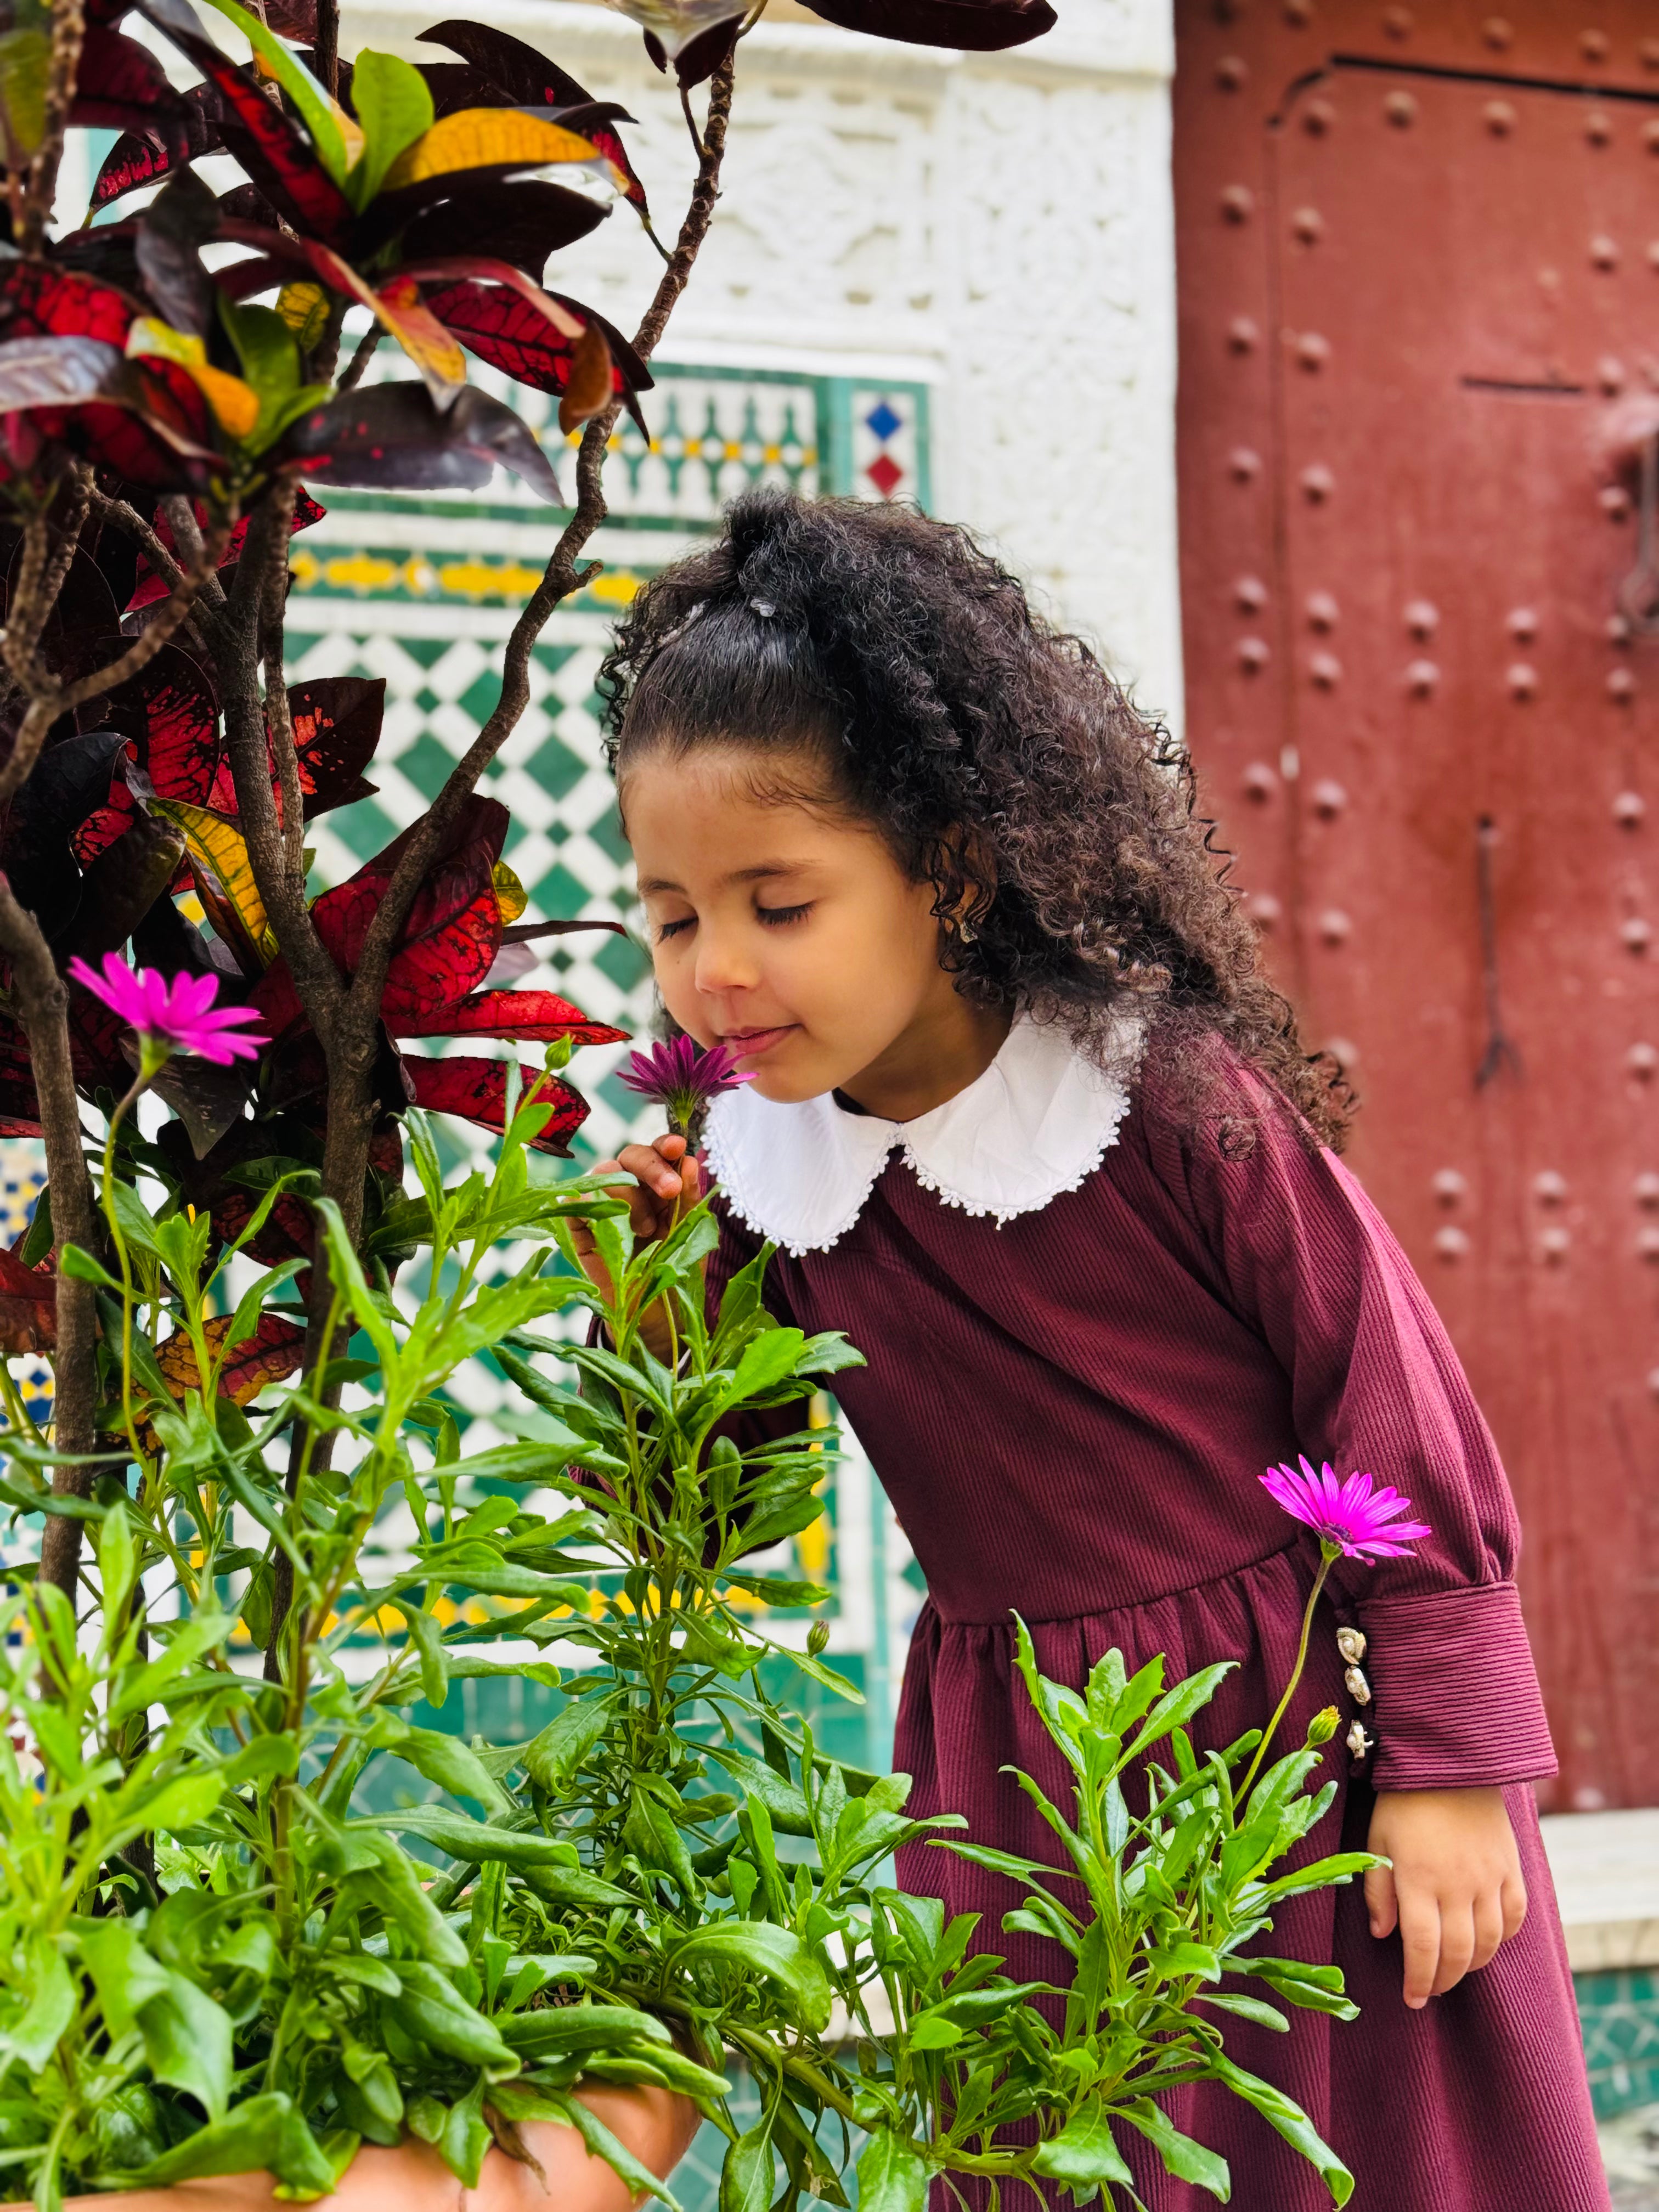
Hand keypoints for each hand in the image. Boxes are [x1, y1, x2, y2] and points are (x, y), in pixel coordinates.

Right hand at [569, 1132, 702, 1358]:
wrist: (654, 1314)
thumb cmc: (673, 1269)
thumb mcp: (690, 1232)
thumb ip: (689, 1198)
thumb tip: (689, 1160)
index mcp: (659, 1186)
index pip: (658, 1152)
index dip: (664, 1145)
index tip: (677, 1147)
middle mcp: (630, 1190)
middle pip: (629, 1155)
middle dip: (652, 1167)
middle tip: (669, 1191)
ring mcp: (602, 1206)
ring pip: (604, 1173)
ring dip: (629, 1196)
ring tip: (645, 1230)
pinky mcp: (578, 1228)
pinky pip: (575, 1202)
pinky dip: (590, 1205)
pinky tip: (610, 1225)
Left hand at [1365, 1786, 1527, 2008]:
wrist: (1451, 1761)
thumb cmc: (1402, 1802)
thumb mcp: (1376, 1842)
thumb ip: (1378, 1890)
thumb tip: (1383, 1935)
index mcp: (1419, 1879)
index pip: (1422, 1947)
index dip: (1418, 1980)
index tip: (1411, 1999)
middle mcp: (1458, 1885)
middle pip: (1458, 1953)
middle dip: (1444, 1981)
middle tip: (1431, 1991)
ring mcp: (1490, 1878)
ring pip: (1489, 1942)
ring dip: (1472, 1965)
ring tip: (1455, 1971)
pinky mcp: (1512, 1868)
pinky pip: (1515, 1916)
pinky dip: (1503, 1937)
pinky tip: (1487, 1941)